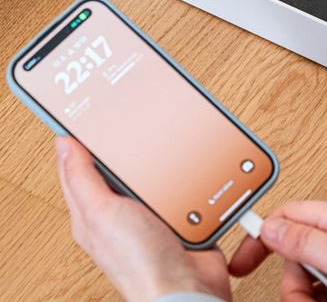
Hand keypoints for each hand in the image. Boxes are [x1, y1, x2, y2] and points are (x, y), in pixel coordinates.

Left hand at [55, 137, 229, 301]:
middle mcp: (122, 209)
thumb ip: (81, 179)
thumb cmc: (140, 263)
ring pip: (155, 168)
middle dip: (130, 143)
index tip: (91, 114)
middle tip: (136, 120)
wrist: (187, 287)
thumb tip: (64, 145)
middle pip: (123, 162)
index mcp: (95, 209)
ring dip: (164, 158)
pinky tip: (191, 166)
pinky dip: (188, 174)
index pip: (81, 165)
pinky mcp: (180, 211)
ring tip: (168, 141)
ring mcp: (153, 209)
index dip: (83, 139)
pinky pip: (183, 181)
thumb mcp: (100, 214)